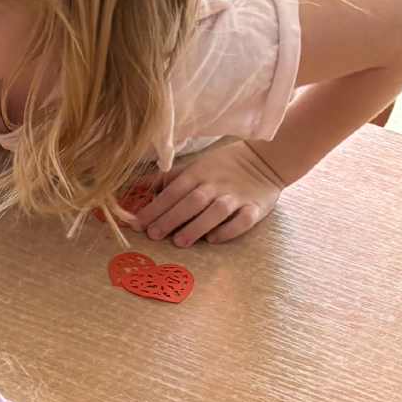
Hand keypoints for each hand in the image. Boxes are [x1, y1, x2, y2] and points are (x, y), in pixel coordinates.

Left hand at [137, 139, 285, 245]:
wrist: (266, 159)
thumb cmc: (222, 166)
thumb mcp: (194, 166)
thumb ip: (167, 179)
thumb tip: (136, 187)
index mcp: (198, 173)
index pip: (173, 191)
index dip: (155, 207)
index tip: (137, 224)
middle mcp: (216, 185)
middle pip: (192, 201)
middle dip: (171, 218)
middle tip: (153, 235)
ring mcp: (237, 196)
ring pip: (217, 211)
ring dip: (197, 226)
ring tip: (179, 242)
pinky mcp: (256, 207)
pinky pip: (244, 220)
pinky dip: (229, 230)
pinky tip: (214, 239)